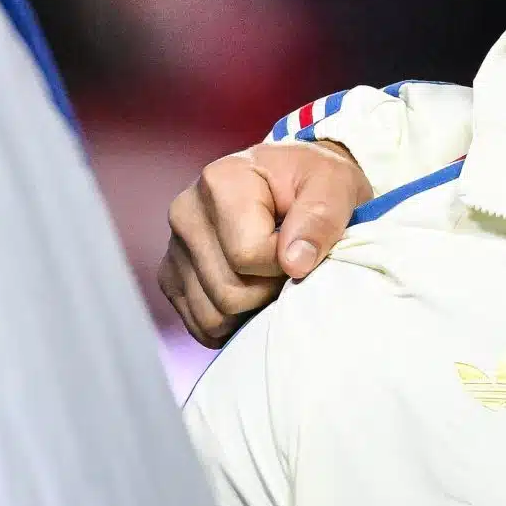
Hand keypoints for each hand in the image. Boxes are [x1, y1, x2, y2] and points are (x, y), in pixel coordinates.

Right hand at [159, 141, 369, 347]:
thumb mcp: (334, 185)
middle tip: (288, 266)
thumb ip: (320, 217)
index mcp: (220, 182)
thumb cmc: (312, 182)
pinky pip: (198, 324)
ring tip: (269, 278)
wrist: (292, 182)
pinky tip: (251, 296)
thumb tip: (294, 263)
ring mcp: (174, 247)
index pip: (247, 254)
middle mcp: (186, 211)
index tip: (302, 245)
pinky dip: (230, 323)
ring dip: (250, 311)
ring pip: (212, 315)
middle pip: (227, 291)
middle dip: (268, 291)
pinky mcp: (172, 276)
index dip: (285, 264)